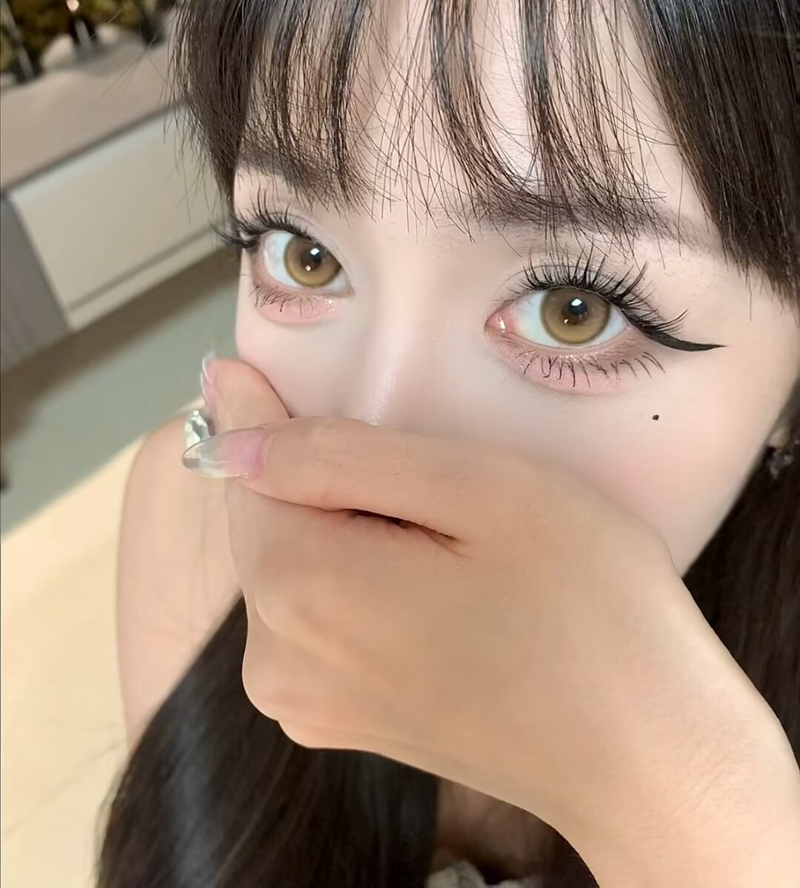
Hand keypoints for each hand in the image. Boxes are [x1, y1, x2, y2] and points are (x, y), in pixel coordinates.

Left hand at [185, 357, 798, 883]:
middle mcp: (276, 658)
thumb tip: (232, 427)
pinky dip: (344, 572)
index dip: (260, 411)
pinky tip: (419, 572)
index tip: (268, 367)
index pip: (244, 468)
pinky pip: (308, 616)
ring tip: (428, 520)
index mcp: (306, 589)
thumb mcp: (481, 489)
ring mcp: (302, 703)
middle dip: (308, 471)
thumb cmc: (586, 607)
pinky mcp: (333, 722)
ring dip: (331, 522)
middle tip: (405, 457)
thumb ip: (341, 453)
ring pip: (285, 565)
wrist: (642, 758)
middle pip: (263, 520)